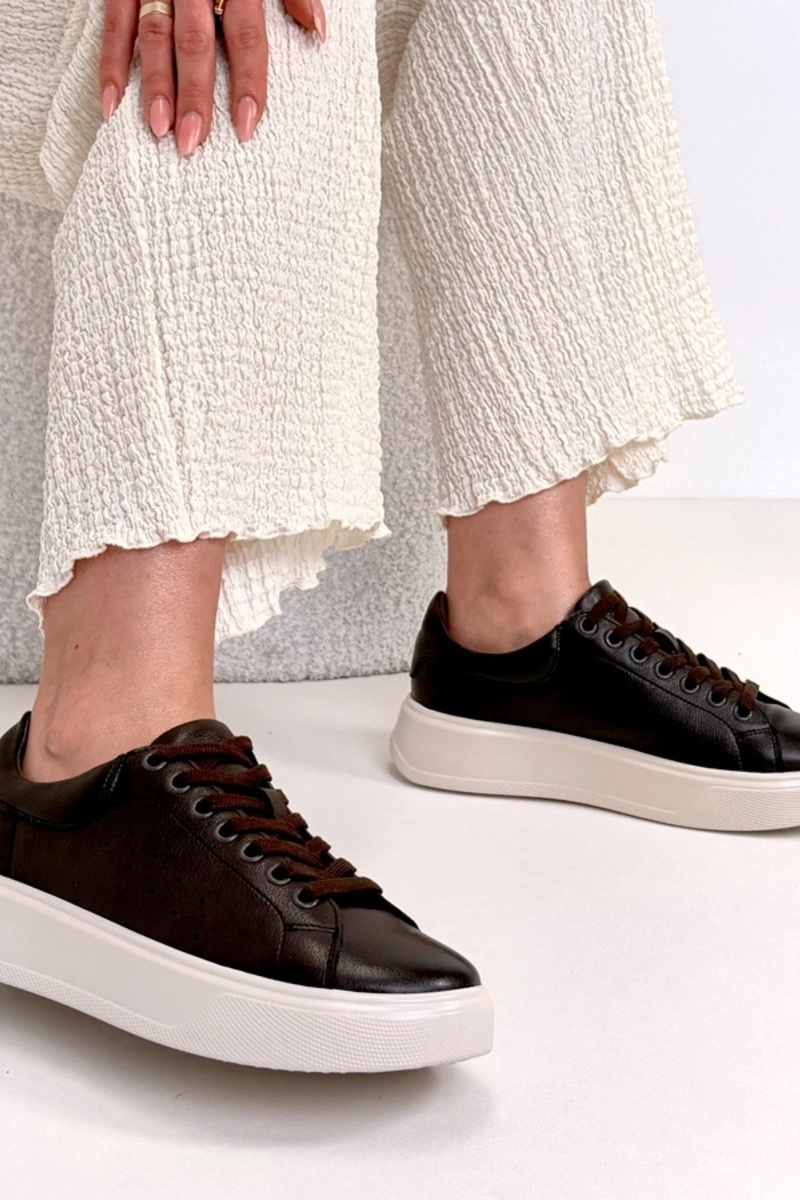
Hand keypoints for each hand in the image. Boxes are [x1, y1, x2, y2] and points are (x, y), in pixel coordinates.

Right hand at [99, 0, 326, 153]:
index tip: (246, 126)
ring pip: (154, 36)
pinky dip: (111, 64)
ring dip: (154, 85)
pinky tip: (112, 104)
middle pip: (195, 43)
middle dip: (194, 94)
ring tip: (159, 129)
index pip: (246, 36)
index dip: (248, 82)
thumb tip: (317, 30)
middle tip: (193, 141)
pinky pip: (114, 23)